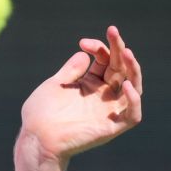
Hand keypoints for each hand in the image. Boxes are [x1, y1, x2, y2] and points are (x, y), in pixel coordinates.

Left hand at [19, 25, 142, 163]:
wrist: (36, 138)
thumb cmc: (41, 114)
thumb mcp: (55, 85)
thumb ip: (71, 71)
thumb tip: (84, 53)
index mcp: (90, 84)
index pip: (106, 60)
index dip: (100, 47)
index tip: (83, 42)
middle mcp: (103, 96)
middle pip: (121, 69)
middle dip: (119, 49)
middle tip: (114, 32)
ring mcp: (109, 111)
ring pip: (133, 87)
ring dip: (133, 69)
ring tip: (127, 52)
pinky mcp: (112, 127)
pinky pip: (132, 115)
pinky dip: (134, 100)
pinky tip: (125, 84)